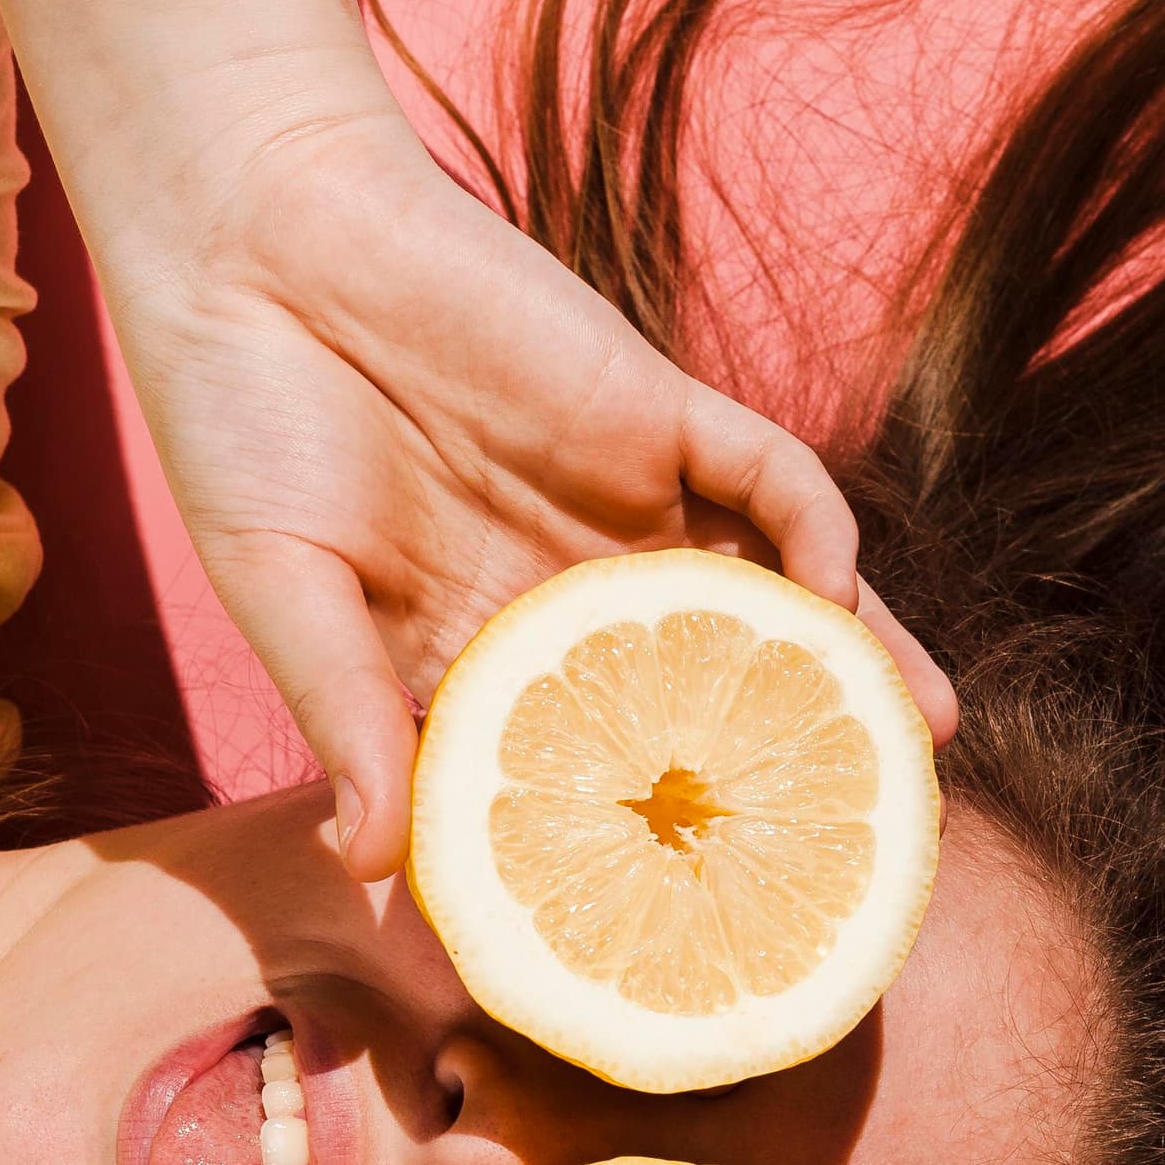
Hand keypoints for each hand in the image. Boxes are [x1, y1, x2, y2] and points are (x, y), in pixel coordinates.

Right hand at [100, 111, 958, 878]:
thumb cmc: (243, 419)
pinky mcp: (655, 412)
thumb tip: (371, 868)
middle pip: (711, 694)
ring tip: (920, 742)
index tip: (703, 926)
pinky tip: (835, 593)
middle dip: (785, 765)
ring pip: (772, 593)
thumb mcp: (284, 588)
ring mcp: (626, 502)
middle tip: (861, 849)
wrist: (254, 239)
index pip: (595, 765)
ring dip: (851, 660)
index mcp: (487, 651)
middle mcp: (578, 589)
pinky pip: (767, 473)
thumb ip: (344, 718)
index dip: (649, 839)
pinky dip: (816, 527)